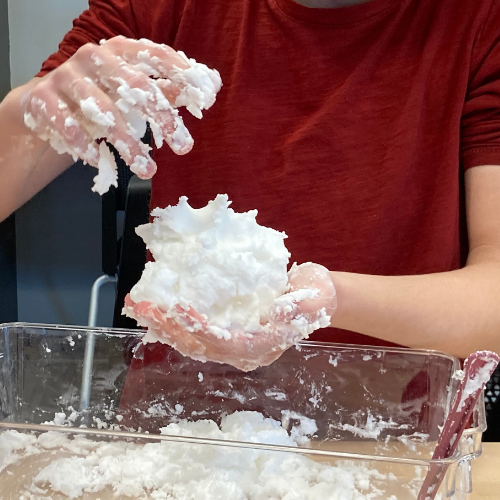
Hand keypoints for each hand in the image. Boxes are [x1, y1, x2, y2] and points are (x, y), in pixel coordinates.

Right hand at [21, 36, 221, 192]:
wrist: (46, 102)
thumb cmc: (101, 95)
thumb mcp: (134, 91)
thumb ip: (168, 88)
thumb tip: (210, 86)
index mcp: (120, 52)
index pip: (155, 55)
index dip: (180, 73)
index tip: (204, 96)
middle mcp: (94, 58)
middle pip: (135, 86)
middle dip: (163, 117)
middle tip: (184, 146)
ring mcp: (67, 77)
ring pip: (104, 112)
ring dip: (128, 144)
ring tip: (147, 169)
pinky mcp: (44, 99)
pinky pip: (67, 125)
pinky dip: (84, 145)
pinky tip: (97, 159)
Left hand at [123, 263, 336, 370]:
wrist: (316, 297)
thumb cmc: (316, 296)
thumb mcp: (314, 298)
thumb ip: (298, 309)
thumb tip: (276, 313)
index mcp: (263, 346)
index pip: (227, 342)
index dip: (203, 328)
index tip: (181, 308)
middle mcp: (243, 351)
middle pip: (201, 345)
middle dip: (170, 327)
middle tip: (143, 307)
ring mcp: (233, 342)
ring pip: (192, 341)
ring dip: (164, 325)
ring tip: (139, 307)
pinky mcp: (226, 331)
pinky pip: (195, 332)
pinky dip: (173, 322)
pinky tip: (156, 310)